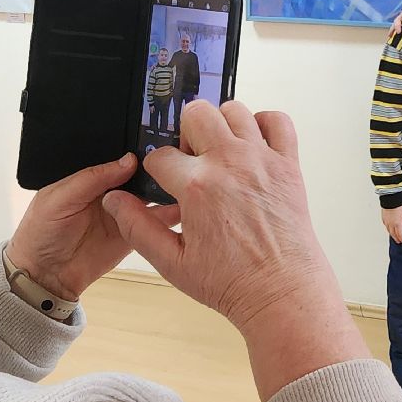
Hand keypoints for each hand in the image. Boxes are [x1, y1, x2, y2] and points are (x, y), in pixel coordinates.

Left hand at [8, 154, 179, 300]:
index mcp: (92, 177)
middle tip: (180, 159)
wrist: (43, 276)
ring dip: (167, 190)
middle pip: (141, 175)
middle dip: (158, 168)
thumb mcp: (60, 198)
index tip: (158, 142)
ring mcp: (124, 214)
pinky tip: (184, 207)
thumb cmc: (41, 232)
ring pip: (152, 197)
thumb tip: (128, 160)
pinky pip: (155, 223)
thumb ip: (92, 178)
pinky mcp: (133, 235)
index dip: (137, 150)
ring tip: (187, 181)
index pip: (120, 158)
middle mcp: (112, 192)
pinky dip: (170, 216)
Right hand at [102, 100, 366, 401]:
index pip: (159, 155)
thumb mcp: (172, 263)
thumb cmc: (230, 282)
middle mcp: (228, 163)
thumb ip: (137, 227)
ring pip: (234, 110)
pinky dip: (264, 125)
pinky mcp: (288, 164)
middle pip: (196, 113)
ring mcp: (261, 159)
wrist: (281, 292)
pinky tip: (253, 148)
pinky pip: (277, 121)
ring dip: (222, 126)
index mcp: (196, 186)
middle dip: (186, 134)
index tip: (166, 184)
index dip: (157, 170)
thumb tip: (113, 200)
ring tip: (222, 155)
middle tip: (193, 162)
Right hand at [381, 205, 401, 242]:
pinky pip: (385, 226)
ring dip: (391, 234)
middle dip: (396, 238)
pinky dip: (388, 229)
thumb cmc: (399, 205)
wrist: (390, 198)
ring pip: (388, 230)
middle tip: (398, 241)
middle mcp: (390, 224)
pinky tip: (389, 228)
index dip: (401, 238)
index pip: (399, 234)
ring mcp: (386, 221)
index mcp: (397, 224)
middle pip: (393, 234)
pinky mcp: (383, 217)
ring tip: (394, 236)